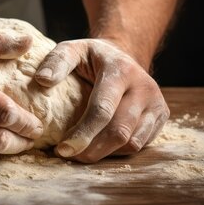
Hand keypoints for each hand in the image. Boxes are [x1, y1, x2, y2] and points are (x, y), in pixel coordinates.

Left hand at [35, 39, 168, 162]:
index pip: (103, 110)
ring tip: (80, 153)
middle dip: (91, 150)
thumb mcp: (73, 49)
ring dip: (103, 153)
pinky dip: (117, 151)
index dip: (83, 134)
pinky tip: (98, 147)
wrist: (123, 53)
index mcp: (121, 70)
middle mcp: (144, 87)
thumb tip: (42, 80)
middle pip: (119, 132)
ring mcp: (156, 103)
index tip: (62, 149)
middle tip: (67, 155)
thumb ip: (57, 61)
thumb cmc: (91, 56)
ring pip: (131, 143)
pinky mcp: (160, 116)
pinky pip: (140, 144)